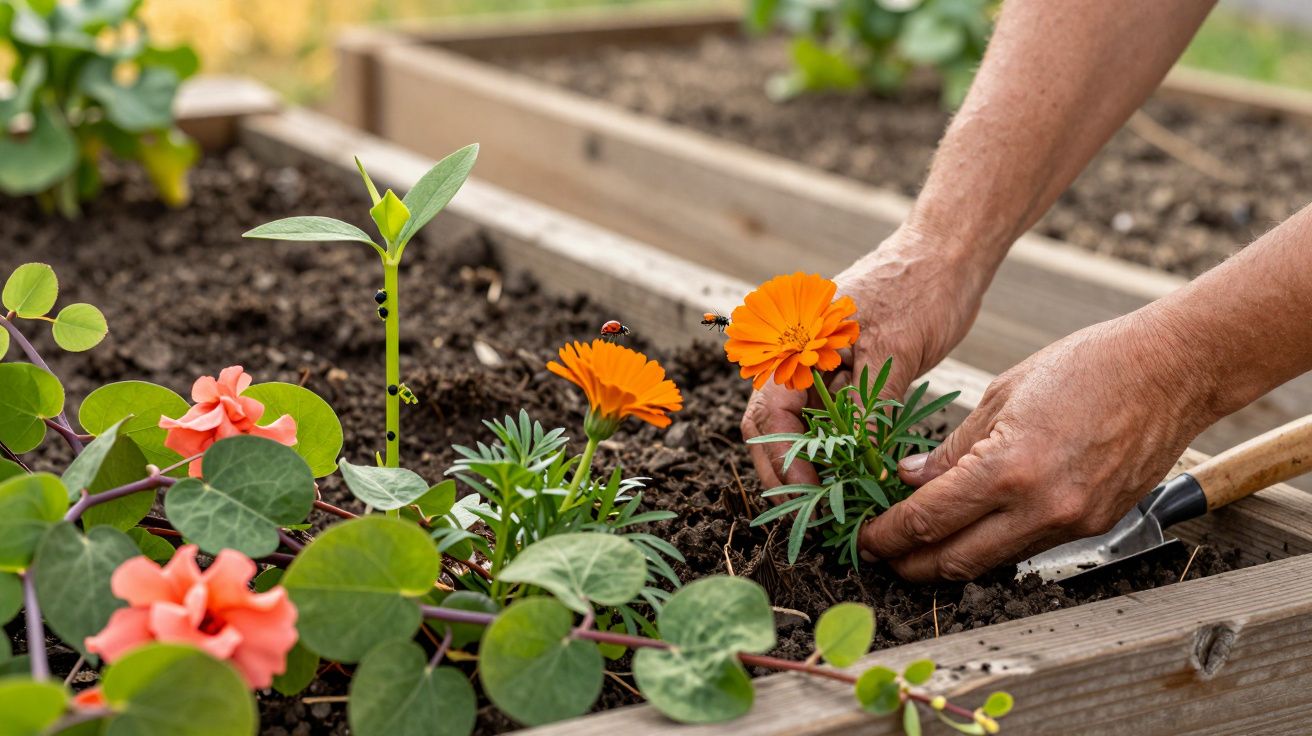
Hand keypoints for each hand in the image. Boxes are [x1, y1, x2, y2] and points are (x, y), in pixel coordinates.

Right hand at [741, 225, 991, 489]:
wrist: (946, 251)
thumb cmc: (921, 289)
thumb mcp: (895, 350)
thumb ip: (870, 405)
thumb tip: (859, 462)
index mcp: (796, 341)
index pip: (771, 411)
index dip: (784, 458)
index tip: (810, 494)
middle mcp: (795, 353)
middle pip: (769, 422)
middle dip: (783, 469)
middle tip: (810, 513)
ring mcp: (816, 362)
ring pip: (795, 423)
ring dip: (805, 463)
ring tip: (827, 502)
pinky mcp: (842, 370)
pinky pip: (824, 415)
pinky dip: (831, 446)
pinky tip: (849, 473)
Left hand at [858, 308, 1221, 580]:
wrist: (1169, 371)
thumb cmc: (1087, 367)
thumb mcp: (1002, 394)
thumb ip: (954, 446)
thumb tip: (912, 479)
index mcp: (1009, 468)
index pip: (929, 520)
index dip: (888, 535)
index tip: (865, 537)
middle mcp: (1041, 507)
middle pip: (956, 560)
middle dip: (910, 563)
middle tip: (881, 554)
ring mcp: (1072, 522)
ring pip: (992, 562)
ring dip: (950, 561)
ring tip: (919, 548)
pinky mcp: (1095, 526)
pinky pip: (1028, 548)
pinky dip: (993, 545)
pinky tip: (972, 530)